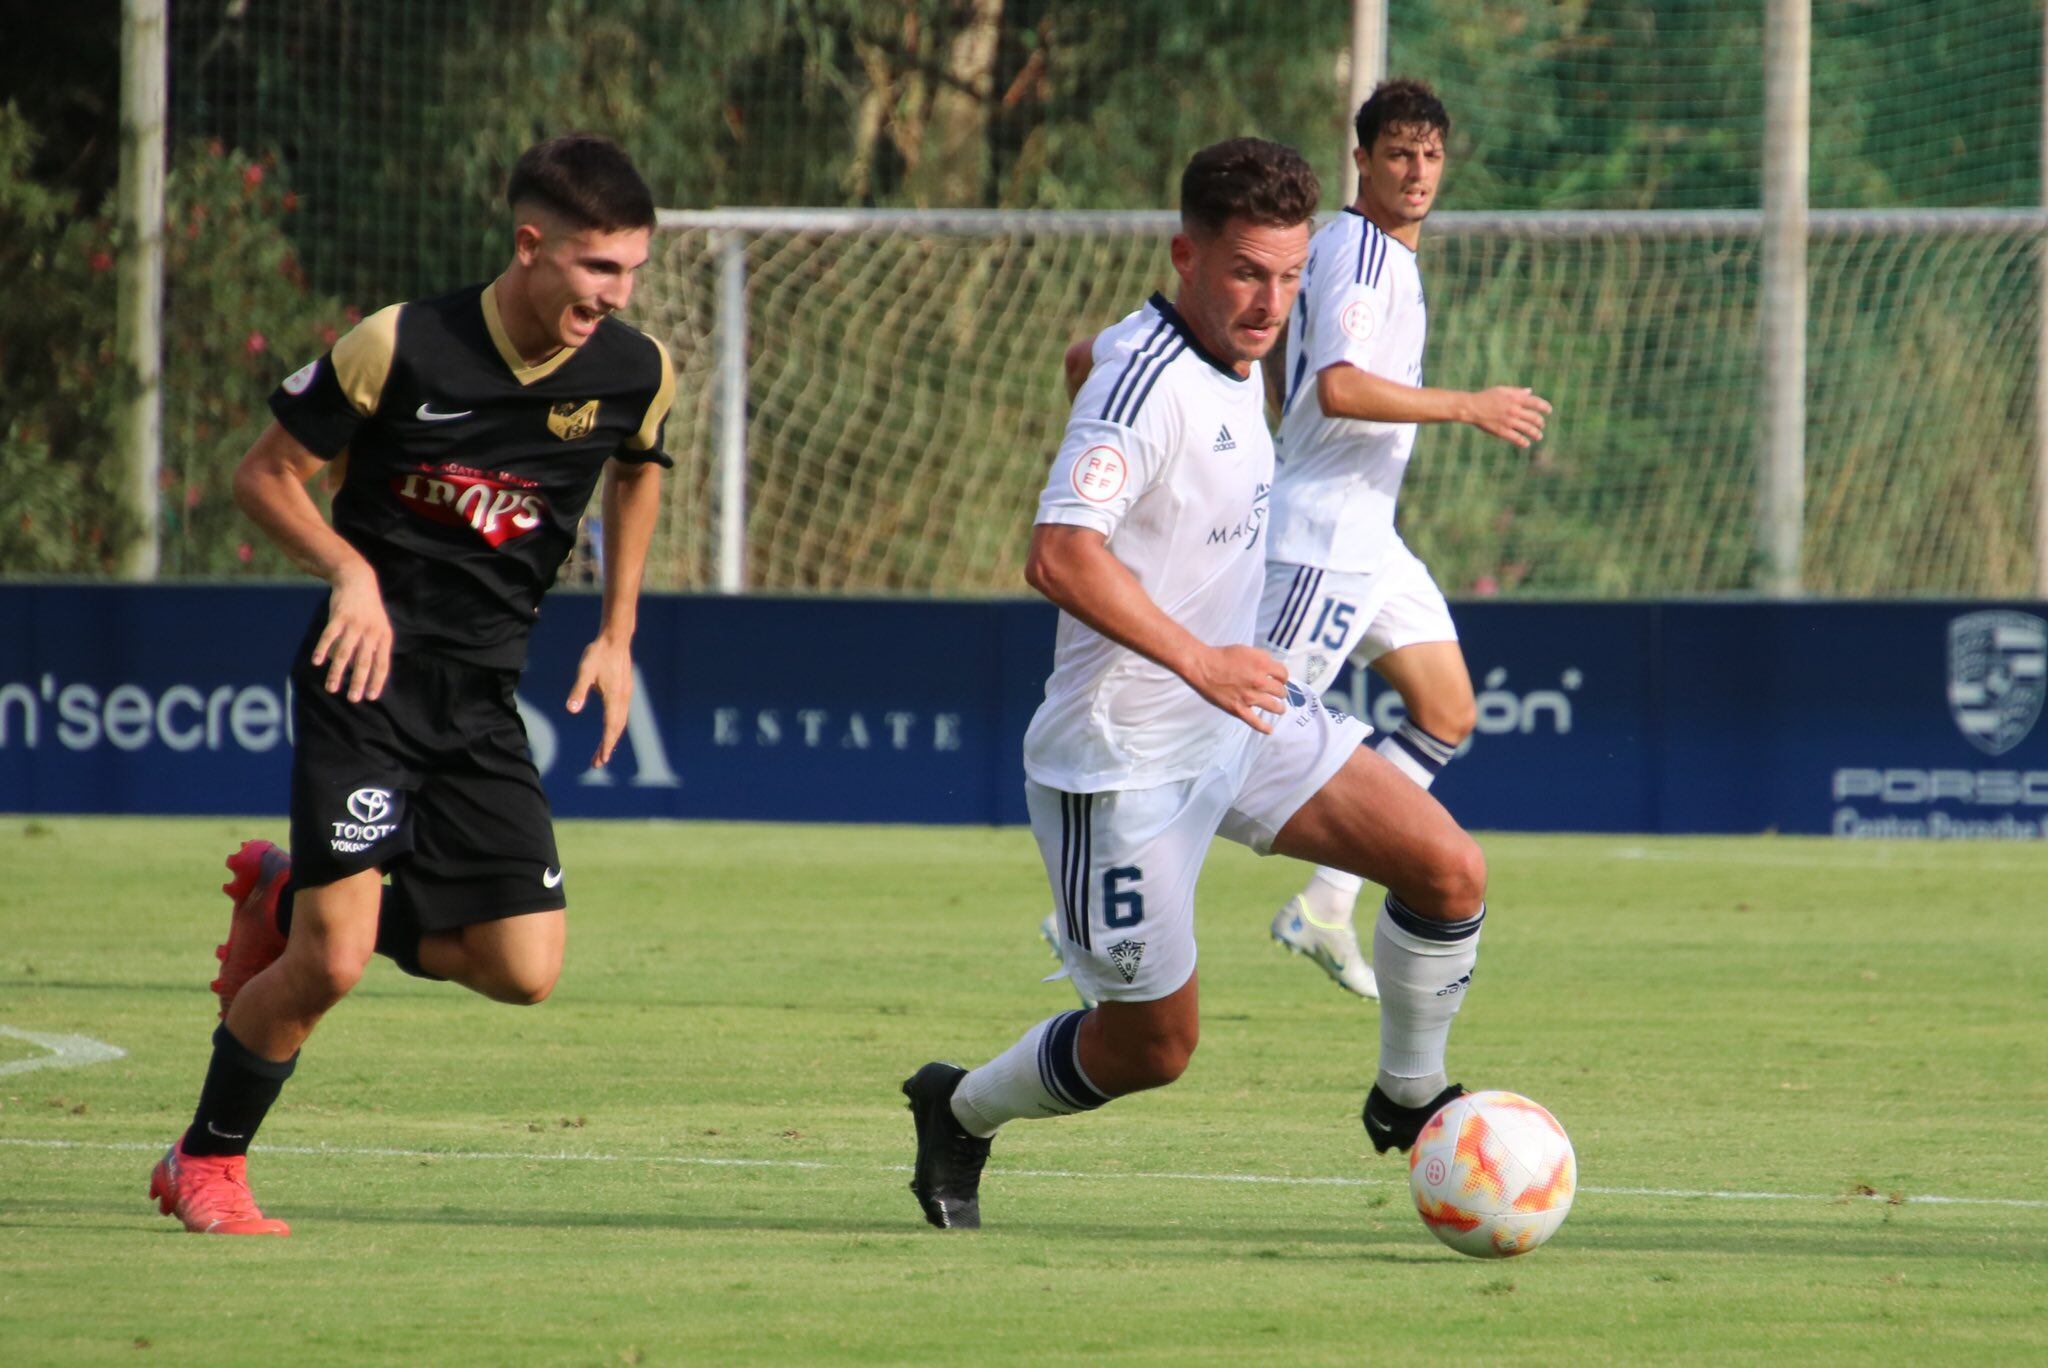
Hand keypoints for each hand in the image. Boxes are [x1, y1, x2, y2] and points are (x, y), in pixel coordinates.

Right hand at [311, 562, 392, 701]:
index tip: (370, 697)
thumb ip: (370, 649)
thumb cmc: (368, 610)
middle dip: (358, 682)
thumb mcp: (377, 628)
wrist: (359, 580)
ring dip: (337, 672)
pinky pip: (329, 636)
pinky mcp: (339, 616)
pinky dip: (323, 649)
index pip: (382, 664)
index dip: (376, 681)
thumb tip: (355, 672)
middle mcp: (371, 632)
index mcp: (384, 637)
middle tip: (353, 699)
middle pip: (364, 661)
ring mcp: (355, 624)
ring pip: (345, 652)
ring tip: (331, 688)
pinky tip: (317, 662)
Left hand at [567, 634, 632, 766]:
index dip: (605, 745)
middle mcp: (623, 700)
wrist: (616, 639)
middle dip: (607, 747)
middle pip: (617, 729)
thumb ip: (578, 691)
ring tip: (603, 752)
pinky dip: (616, 728)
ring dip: (612, 738)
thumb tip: (571, 710)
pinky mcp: (625, 691)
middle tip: (598, 763)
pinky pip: (622, 715)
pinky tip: (610, 729)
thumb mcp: (584, 672)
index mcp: (614, 698)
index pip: (610, 728)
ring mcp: (626, 695)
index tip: (601, 760)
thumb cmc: (598, 654)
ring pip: (621, 723)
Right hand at [1186, 644, 1289, 734]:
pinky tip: (1270, 730)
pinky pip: (1255, 722)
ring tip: (1279, 708)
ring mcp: (1250, 697)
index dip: (1283, 677)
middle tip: (1277, 693)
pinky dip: (1264, 728)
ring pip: (1274, 706)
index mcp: (1262, 664)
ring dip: (1279, 708)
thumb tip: (1272, 668)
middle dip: (1280, 692)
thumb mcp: (1247, 650)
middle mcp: (1259, 682)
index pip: (1283, 674)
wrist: (1202, 667)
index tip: (1280, 680)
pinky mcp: (1239, 709)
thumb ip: (1262, 659)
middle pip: (1281, 691)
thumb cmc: (1222, 656)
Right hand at [1465, 386, 1551, 447]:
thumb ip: (1517, 392)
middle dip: (1540, 422)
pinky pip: (1516, 438)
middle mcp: (1514, 410)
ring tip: (1538, 436)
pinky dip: (1523, 442)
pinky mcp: (1502, 431)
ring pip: (1528, 429)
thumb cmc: (1486, 397)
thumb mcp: (1502, 390)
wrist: (1471, 407)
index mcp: (1515, 398)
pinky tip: (1526, 443)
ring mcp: (1509, 421)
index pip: (1536, 403)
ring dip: (1536, 434)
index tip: (1549, 411)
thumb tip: (1530, 392)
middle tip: (1541, 425)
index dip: (1545, 407)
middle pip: (1534, 418)